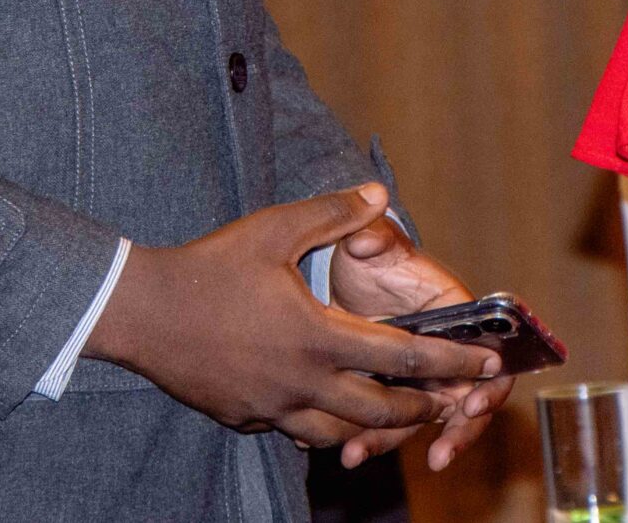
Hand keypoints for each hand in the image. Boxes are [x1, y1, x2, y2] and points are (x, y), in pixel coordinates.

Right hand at [86, 183, 500, 451]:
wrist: (142, 313)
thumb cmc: (210, 267)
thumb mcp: (274, 229)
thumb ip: (332, 213)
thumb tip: (380, 193)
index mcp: (319, 336)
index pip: (403, 358)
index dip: (451, 362)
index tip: (485, 363)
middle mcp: (303, 382)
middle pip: (381, 410)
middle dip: (421, 408)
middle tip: (445, 401)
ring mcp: (273, 407)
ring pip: (341, 433)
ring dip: (374, 425)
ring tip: (393, 410)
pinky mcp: (247, 419)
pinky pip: (298, 432)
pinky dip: (324, 425)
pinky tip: (328, 409)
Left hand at [326, 220, 514, 471]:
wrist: (341, 277)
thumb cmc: (370, 258)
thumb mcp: (373, 245)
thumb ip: (373, 238)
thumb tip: (366, 238)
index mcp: (460, 317)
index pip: (492, 358)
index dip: (490, 386)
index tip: (471, 405)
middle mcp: (448, 352)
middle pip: (466, 402)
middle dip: (456, 434)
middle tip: (439, 456)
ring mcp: (420, 376)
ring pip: (421, 420)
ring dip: (396, 441)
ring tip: (362, 456)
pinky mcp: (391, 392)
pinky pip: (390, 423)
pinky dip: (371, 439)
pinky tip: (345, 451)